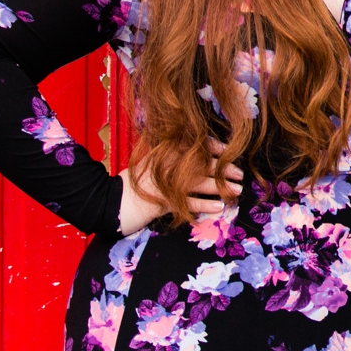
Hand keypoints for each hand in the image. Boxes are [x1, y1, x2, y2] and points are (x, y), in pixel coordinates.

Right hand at [117, 139, 242, 234]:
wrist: (111, 202)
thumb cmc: (134, 182)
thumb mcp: (151, 161)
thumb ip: (170, 153)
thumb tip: (198, 153)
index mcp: (164, 150)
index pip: (193, 143)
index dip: (213, 146)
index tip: (228, 149)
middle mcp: (167, 164)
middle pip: (202, 163)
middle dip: (224, 168)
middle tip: (240, 174)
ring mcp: (166, 183)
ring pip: (200, 183)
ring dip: (222, 187)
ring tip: (237, 191)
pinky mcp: (164, 202)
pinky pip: (190, 203)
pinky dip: (206, 205)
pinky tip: (220, 206)